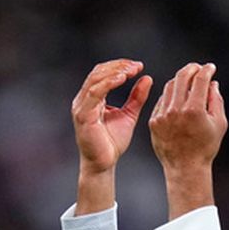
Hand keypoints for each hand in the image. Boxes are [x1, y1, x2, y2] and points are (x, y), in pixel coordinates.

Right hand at [71, 59, 152, 174]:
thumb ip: (137, 97)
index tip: (139, 66)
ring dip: (114, 72)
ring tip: (131, 71)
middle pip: (98, 72)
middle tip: (136, 66)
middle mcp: (83, 99)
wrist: (104, 163)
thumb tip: (147, 77)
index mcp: (92, 98)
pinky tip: (122, 79)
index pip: (103, 73)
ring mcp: (81, 107)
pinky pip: (94, 93)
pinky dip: (109, 83)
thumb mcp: (129, 115)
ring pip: (95, 80)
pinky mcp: (83, 115)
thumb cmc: (113, 142)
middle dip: (118, 66)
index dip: (120, 65)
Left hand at [149, 62, 226, 171]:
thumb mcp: (219, 124)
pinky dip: (171, 96)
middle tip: (198, 68)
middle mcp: (176, 110)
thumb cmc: (206, 147)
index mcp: (194, 110)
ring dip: (180, 80)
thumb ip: (216, 100)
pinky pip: (162, 101)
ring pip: (170, 87)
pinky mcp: (154, 121)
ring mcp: (162, 115)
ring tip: (189, 81)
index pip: (200, 79)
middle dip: (192, 69)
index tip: (210, 68)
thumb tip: (212, 83)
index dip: (207, 70)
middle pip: (182, 77)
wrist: (185, 168)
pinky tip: (178, 98)